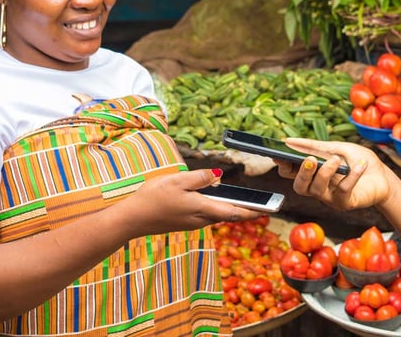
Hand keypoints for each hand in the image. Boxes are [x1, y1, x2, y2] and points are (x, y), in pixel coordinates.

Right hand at [120, 168, 261, 235]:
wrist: (132, 219)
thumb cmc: (153, 198)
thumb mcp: (177, 180)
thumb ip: (199, 178)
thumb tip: (218, 177)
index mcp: (202, 208)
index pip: (234, 212)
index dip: (252, 211)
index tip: (268, 210)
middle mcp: (200, 219)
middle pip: (227, 213)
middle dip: (243, 208)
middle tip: (260, 203)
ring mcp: (192, 223)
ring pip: (215, 213)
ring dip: (227, 206)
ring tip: (238, 197)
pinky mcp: (184, 222)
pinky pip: (204, 213)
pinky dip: (212, 206)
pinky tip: (208, 197)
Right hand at [275, 138, 396, 210]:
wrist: (383, 176)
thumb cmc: (358, 161)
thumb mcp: (337, 147)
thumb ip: (315, 146)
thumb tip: (289, 141)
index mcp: (312, 174)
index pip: (290, 173)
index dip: (283, 165)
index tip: (279, 154)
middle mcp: (317, 188)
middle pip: (299, 187)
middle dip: (302, 174)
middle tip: (310, 160)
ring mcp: (330, 197)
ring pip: (317, 190)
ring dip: (324, 173)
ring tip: (334, 159)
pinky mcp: (345, 203)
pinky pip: (343, 190)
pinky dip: (353, 175)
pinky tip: (360, 164)